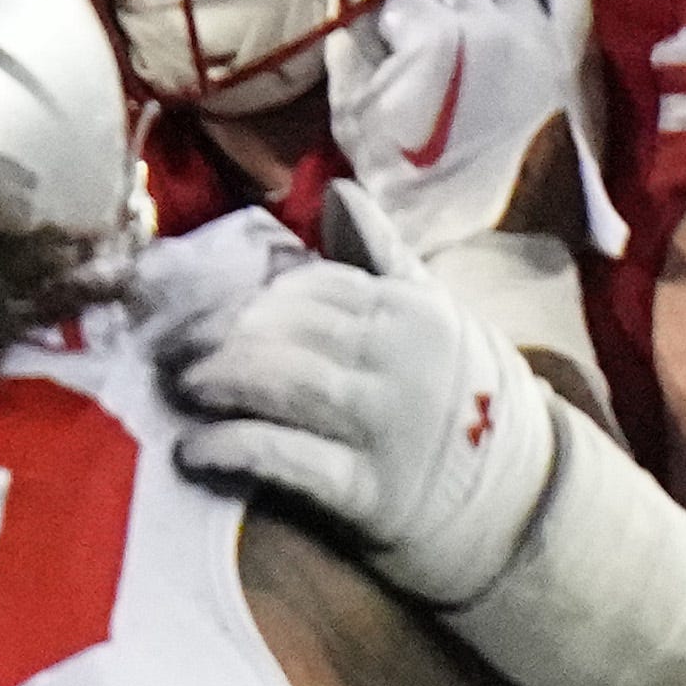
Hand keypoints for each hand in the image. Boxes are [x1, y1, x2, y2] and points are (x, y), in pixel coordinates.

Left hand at [152, 241, 561, 604]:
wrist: (517, 494)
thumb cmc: (457, 393)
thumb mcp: (431, 316)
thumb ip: (379, 257)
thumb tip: (339, 191)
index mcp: (409, 310)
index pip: (311, 288)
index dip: (246, 298)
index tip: (197, 311)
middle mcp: (401, 360)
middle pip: (291, 331)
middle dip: (220, 336)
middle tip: (168, 350)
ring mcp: (386, 425)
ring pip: (288, 384)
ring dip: (221, 381)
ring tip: (181, 387)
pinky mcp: (369, 490)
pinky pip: (289, 459)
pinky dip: (234, 448)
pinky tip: (192, 449)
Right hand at [317, 0, 582, 270]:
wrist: (493, 237)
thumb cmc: (416, 190)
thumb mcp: (356, 131)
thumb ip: (348, 69)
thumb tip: (348, 32)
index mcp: (426, 37)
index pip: (399, 1)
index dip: (388, 26)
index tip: (384, 50)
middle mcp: (483, 16)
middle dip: (428, 7)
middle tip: (422, 44)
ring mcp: (533, 24)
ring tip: (463, 16)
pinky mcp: (569, 40)